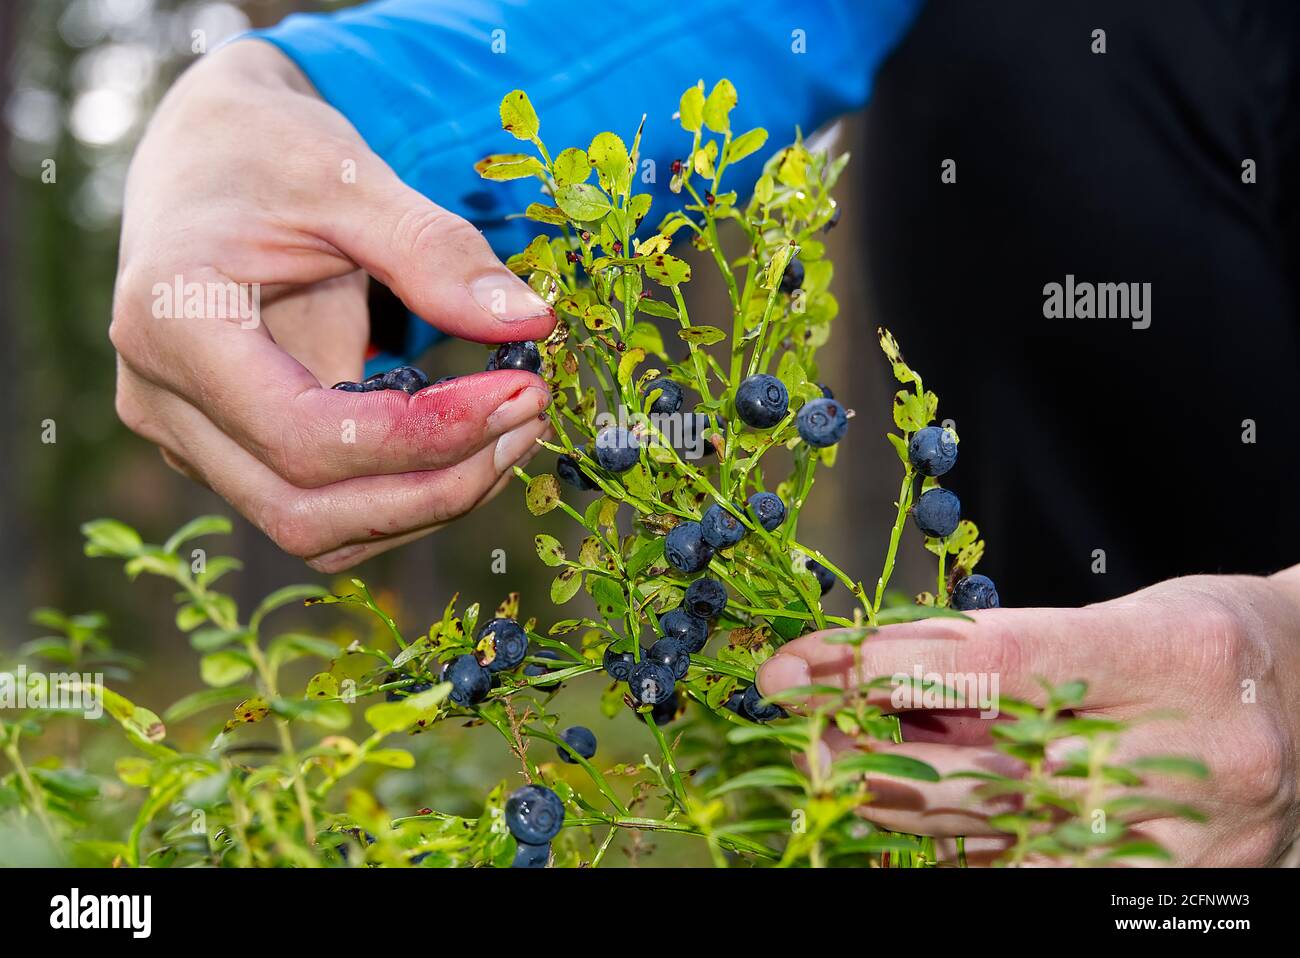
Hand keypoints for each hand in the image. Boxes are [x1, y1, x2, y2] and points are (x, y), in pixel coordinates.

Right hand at [111, 40, 555, 571]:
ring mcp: (187, 437)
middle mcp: (161, 399)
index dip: (425, 437)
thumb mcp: (351, 178)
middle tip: (530, 420)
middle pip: (306, 510)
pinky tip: (468, 445)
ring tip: (511, 435)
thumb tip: (529, 322)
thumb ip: (435, 252)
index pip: (305, 436)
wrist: (209, 156)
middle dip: (438, 485)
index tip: (520, 394)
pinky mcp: (225, 452)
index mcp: (173, 322)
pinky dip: (401, 496)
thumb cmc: (268, 153)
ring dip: (425, 504)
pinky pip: (319, 510)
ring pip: (314, 530)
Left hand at [758, 570, 1299, 864]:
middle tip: (806, 744)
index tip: (801, 671)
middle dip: (874, 757)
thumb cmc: (1201, 644)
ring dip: (907, 809)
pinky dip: (972, 850)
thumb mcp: (1116, 616)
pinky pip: (1041, 879)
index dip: (883, 668)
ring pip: (1006, 838)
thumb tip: (879, 682)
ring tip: (848, 777)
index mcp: (1169, 651)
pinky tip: (928, 821)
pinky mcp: (1179, 887)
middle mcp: (1186, 748)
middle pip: (992, 766)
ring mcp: (1188, 834)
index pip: (996, 660)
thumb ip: (1008, 653)